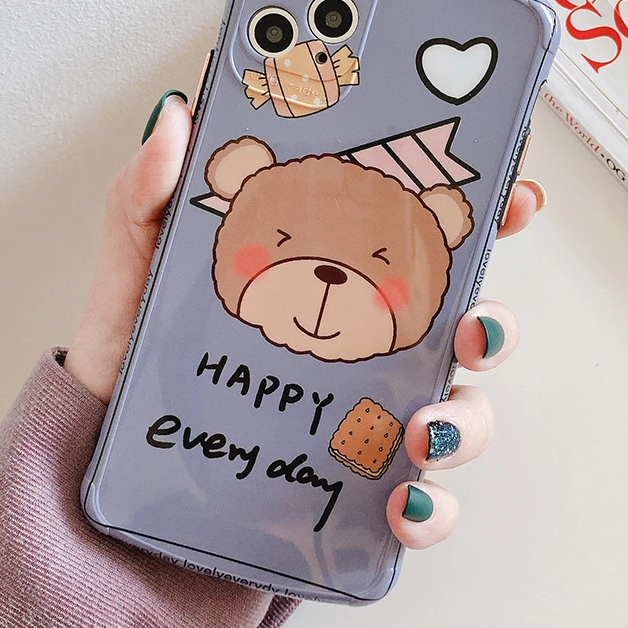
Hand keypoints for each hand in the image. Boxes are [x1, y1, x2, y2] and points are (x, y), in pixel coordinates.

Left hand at [65, 91, 545, 548]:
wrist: (114, 462)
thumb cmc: (135, 358)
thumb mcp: (137, 268)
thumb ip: (148, 195)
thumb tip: (175, 115)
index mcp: (337, 280)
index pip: (424, 240)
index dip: (483, 213)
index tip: (513, 193)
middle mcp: (370, 348)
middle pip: (466, 326)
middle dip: (493, 324)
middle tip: (469, 327)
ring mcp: (370, 421)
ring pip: (463, 415)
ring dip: (465, 422)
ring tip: (422, 430)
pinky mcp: (355, 490)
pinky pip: (423, 507)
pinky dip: (430, 511)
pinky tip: (401, 506)